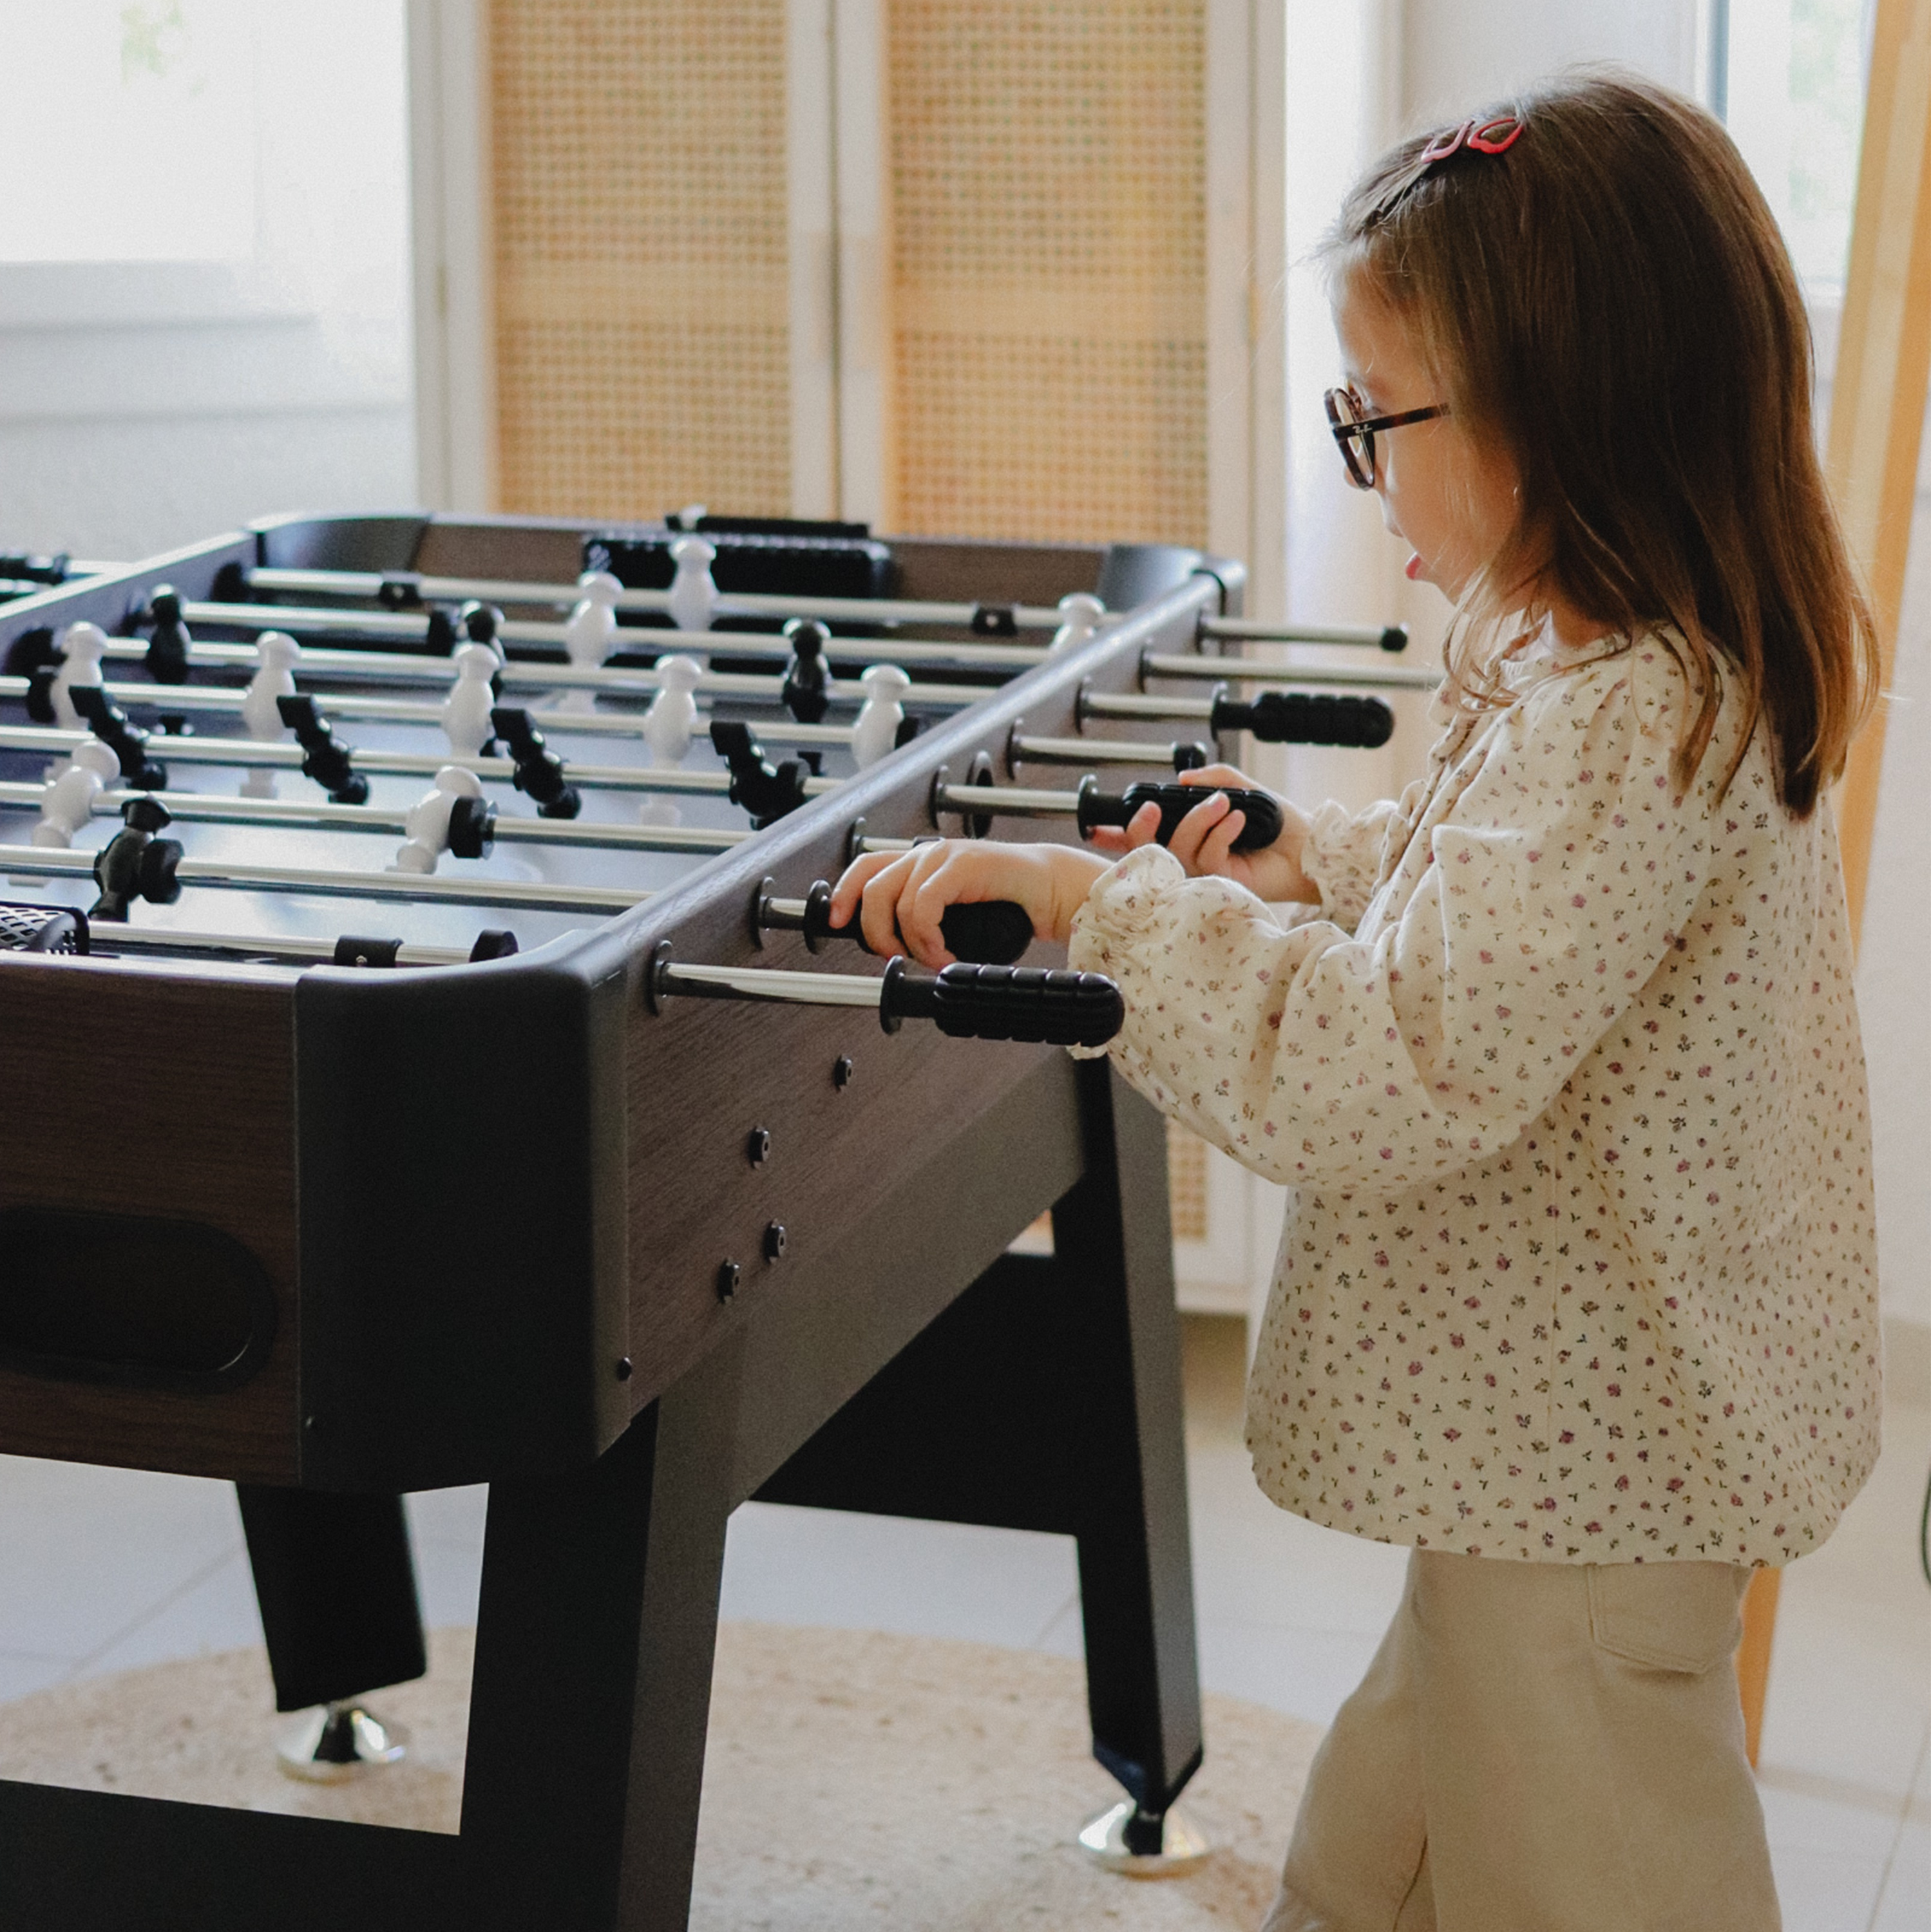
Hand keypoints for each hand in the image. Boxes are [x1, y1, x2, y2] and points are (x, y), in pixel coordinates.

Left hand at [830, 839, 1111, 968]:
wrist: (1051, 889)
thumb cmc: (1006, 905)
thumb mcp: (953, 915)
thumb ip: (923, 920)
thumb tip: (891, 946)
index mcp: (919, 862)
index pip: (865, 869)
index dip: (844, 895)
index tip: (836, 922)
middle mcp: (926, 853)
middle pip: (873, 890)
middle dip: (876, 933)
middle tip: (897, 957)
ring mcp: (943, 855)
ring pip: (897, 904)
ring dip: (912, 945)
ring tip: (935, 960)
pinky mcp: (962, 864)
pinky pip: (923, 906)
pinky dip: (929, 939)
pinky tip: (945, 954)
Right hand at [1087, 764, 1315, 901]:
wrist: (1311, 846)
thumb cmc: (1280, 822)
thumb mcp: (1242, 788)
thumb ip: (1213, 778)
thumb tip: (1183, 779)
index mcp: (1191, 839)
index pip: (1147, 840)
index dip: (1119, 837)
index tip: (1097, 828)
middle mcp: (1191, 859)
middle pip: (1149, 850)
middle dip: (1140, 829)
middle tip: (1150, 807)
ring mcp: (1204, 875)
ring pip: (1179, 850)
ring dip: (1197, 821)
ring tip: (1223, 803)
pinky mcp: (1222, 884)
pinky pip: (1207, 857)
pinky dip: (1219, 833)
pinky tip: (1236, 819)